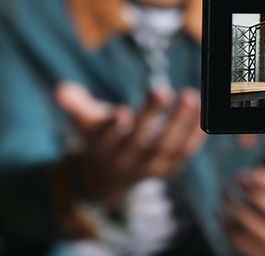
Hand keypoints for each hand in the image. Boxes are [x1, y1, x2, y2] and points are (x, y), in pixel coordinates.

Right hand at [55, 82, 206, 206]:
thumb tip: (60, 90)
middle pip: (139, 140)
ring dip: (180, 124)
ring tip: (191, 97)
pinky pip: (183, 154)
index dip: (113, 125)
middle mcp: (125, 159)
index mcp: (102, 145)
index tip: (121, 111)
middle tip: (163, 90)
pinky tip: (204, 114)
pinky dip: (195, 136)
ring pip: (166, 148)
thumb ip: (74, 104)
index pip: (106, 136)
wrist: (108, 176)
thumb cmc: (98, 136)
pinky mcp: (167, 169)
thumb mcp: (83, 121)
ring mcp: (148, 167)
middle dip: (151, 116)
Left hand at [223, 165, 264, 255]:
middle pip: (255, 205)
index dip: (260, 181)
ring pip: (243, 224)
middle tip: (235, 183)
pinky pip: (241, 243)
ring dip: (230, 209)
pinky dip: (229, 230)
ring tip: (226, 198)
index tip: (252, 175)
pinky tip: (226, 221)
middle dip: (240, 191)